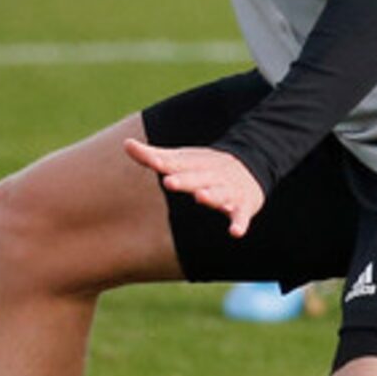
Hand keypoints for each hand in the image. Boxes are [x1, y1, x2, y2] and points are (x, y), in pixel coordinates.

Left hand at [124, 138, 265, 237]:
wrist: (251, 166)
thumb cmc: (204, 167)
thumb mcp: (181, 159)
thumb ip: (153, 156)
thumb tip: (125, 143)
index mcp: (195, 164)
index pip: (177, 163)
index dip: (164, 163)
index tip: (152, 161)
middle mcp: (211, 175)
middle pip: (196, 178)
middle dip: (184, 180)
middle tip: (169, 181)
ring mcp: (228, 189)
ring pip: (219, 193)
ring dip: (211, 195)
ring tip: (201, 197)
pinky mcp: (242, 205)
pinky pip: (241, 215)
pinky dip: (240, 222)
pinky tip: (235, 232)